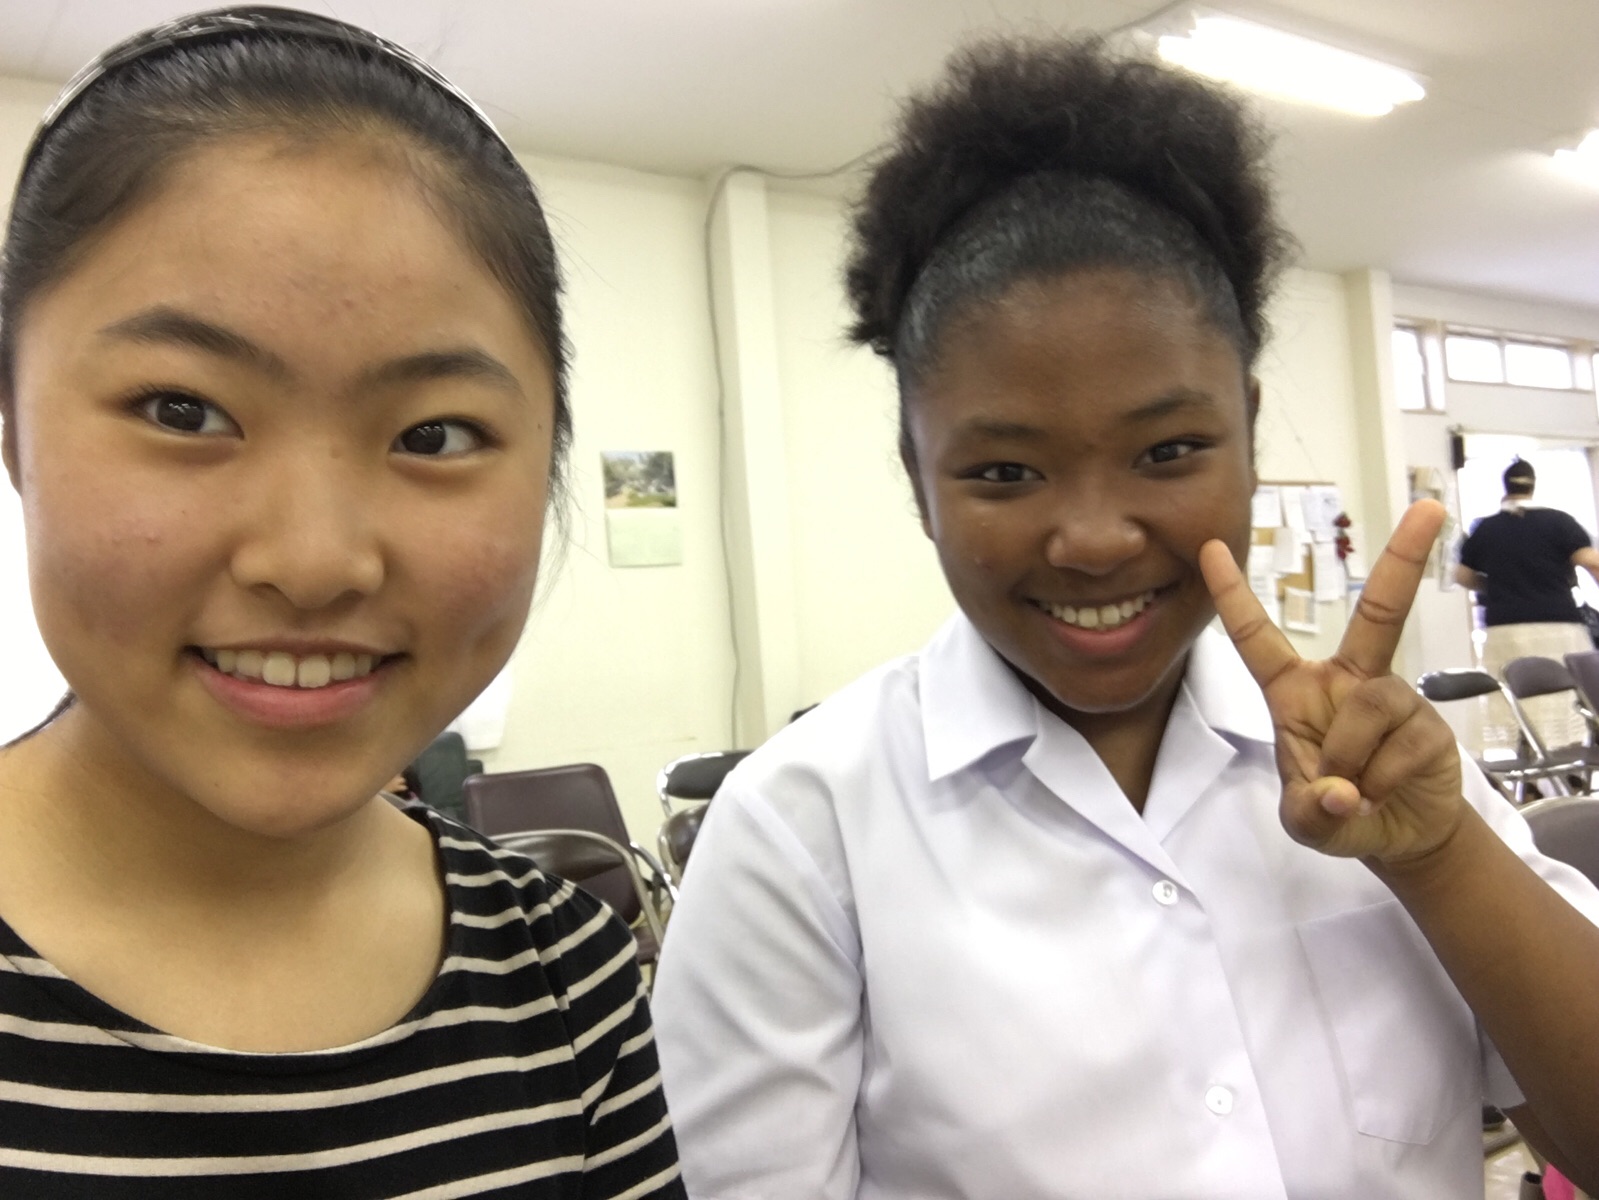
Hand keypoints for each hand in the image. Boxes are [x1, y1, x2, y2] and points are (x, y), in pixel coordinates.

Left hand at [1198, 500, 1463, 862]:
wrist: (1399, 837)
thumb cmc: (1337, 811)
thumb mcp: (1305, 822)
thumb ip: (1310, 813)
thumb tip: (1339, 792)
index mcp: (1296, 692)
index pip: (1257, 638)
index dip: (1233, 594)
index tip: (1209, 547)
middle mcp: (1347, 682)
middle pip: (1377, 614)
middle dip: (1405, 560)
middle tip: (1430, 510)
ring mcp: (1392, 698)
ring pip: (1370, 708)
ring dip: (1353, 760)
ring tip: (1355, 789)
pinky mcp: (1430, 724)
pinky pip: (1402, 744)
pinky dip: (1383, 780)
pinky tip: (1381, 793)